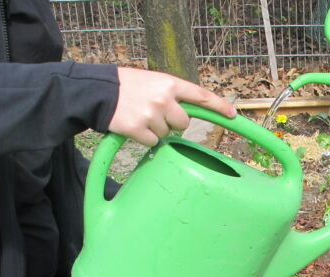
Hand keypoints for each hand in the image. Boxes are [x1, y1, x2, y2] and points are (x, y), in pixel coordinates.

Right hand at [109, 67, 236, 145]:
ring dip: (156, 130)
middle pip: (183, 124)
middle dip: (173, 123)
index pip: (201, 95)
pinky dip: (144, 138)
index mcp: (169, 83)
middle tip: (156, 114)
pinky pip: (152, 142)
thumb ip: (172, 94)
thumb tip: (188, 115)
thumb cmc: (126, 86)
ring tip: (140, 116)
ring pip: (167, 134)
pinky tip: (133, 126)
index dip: (218, 106)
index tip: (233, 115)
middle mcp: (163, 98)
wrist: (96, 90)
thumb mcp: (152, 81)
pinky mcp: (138, 129)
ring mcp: (151, 114)